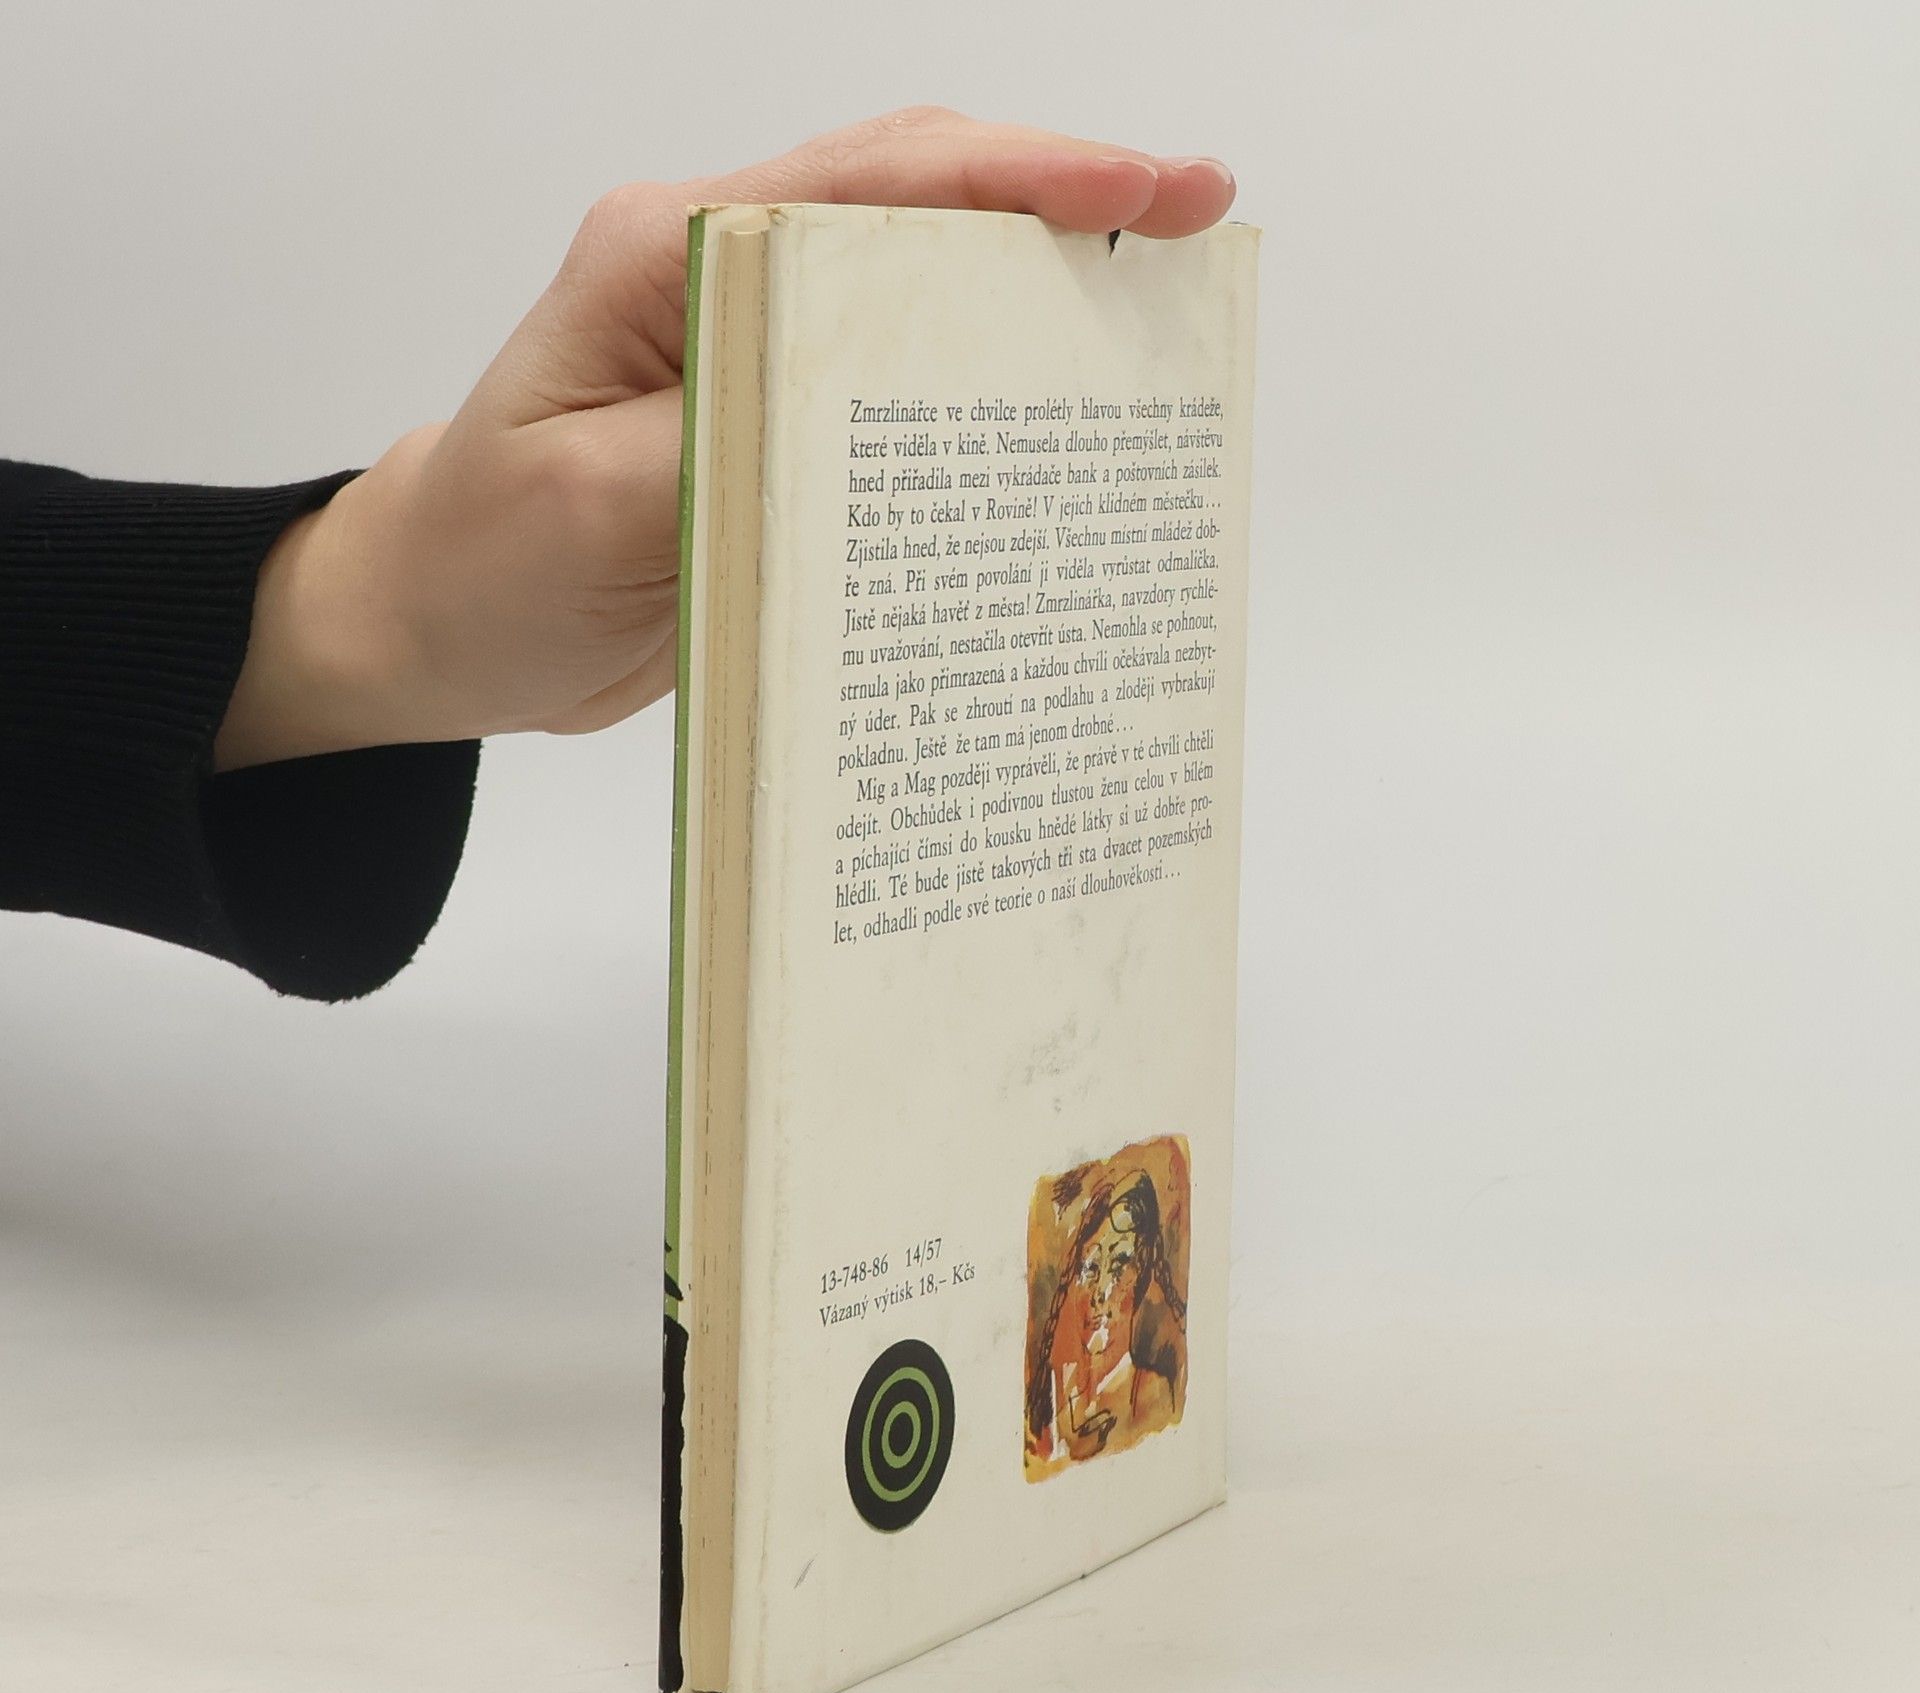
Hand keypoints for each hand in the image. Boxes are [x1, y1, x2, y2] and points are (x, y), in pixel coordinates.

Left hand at [217, 108, 1235, 769]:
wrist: (440, 622)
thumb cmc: (491, 561)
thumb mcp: (596, 511)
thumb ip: (732, 438)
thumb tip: (863, 404)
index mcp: (669, 257)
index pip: (873, 184)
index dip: (1024, 177)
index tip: (1151, 185)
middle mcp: (719, 275)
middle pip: (919, 201)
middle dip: (1065, 202)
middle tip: (1198, 224)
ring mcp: (751, 341)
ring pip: (921, 280)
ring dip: (1037, 286)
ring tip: (1156, 310)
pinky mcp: (773, 416)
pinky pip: (896, 377)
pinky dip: (981, 381)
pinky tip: (1052, 409)